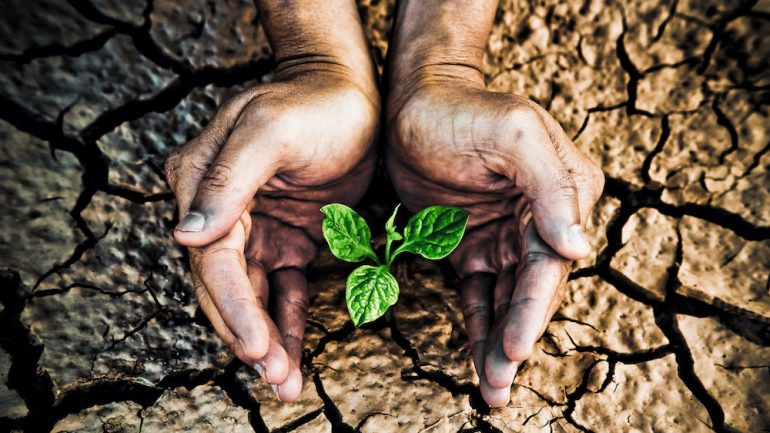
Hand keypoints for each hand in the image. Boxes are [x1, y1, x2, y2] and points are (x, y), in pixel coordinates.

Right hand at [164, 68, 377, 401]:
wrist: (350, 92)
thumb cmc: (312, 103)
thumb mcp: (269, 130)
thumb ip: (228, 179)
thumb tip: (184, 237)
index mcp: (203, 182)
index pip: (211, 258)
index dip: (231, 307)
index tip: (255, 349)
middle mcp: (221, 210)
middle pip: (226, 286)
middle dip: (248, 335)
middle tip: (274, 379)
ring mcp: (253, 227)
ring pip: (252, 295)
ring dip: (266, 338)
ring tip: (284, 383)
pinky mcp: (285, 237)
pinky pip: (282, 288)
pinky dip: (286, 321)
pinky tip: (292, 355)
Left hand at [385, 71, 603, 406]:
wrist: (416, 101)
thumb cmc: (464, 111)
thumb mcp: (513, 134)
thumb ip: (551, 187)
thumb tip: (578, 249)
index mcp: (563, 193)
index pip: (550, 263)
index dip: (533, 308)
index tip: (515, 348)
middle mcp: (540, 220)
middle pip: (531, 291)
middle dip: (517, 338)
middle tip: (500, 386)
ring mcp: (506, 236)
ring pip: (506, 300)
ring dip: (499, 344)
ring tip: (492, 390)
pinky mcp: (472, 246)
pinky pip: (479, 294)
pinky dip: (479, 326)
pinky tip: (480, 360)